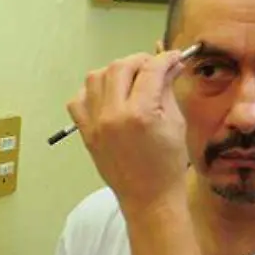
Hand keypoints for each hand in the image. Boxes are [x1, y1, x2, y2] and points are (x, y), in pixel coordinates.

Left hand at [66, 50, 190, 214]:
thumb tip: (167, 65)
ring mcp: (94, 124)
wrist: (147, 196)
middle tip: (153, 67)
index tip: (174, 58)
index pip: (151, 70)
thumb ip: (168, 89)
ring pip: (95, 77)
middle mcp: (112, 116)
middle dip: (140, 61)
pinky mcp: (84, 132)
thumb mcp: (176, 123)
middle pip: (119, 67)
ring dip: (114, 72)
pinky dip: (92, 91)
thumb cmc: (167, 163)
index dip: (166, 59)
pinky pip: (78, 99)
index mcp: (141, 114)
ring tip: (131, 80)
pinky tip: (109, 96)